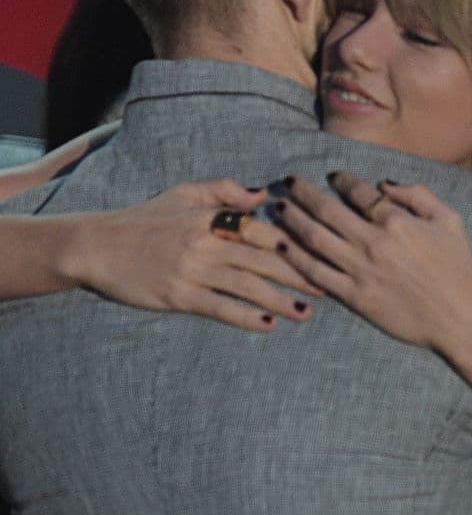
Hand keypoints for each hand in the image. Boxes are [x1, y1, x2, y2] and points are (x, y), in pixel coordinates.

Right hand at [67, 178, 323, 329]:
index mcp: (212, 218)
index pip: (264, 231)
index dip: (296, 244)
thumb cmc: (143, 219)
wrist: (98, 246)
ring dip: (281, 299)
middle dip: (300, 274)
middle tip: (331, 287)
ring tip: (308, 311)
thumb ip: (225, 191)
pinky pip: (220, 307)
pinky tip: (269, 324)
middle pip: (264, 260)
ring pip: (248, 285)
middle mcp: (207, 242)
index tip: (323, 254)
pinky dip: (246, 316)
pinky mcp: (179, 295)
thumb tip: (265, 195)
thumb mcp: (184, 193)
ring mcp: (193, 270)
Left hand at [274, 172, 471, 348]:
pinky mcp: (354, 297)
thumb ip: (418, 195)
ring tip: (278, 207)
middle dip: (304, 193)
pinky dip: (296, 258)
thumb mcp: (450, 220)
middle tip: (289, 182)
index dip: (341, 180)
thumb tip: (384, 183)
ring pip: (315, 238)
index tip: (331, 176)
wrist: (459, 319)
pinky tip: (282, 245)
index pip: (359, 192)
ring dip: (292, 219)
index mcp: (396, 221)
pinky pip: (317, 273)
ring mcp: (361, 270)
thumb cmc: (459, 269)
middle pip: (327, 210)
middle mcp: (373, 242)